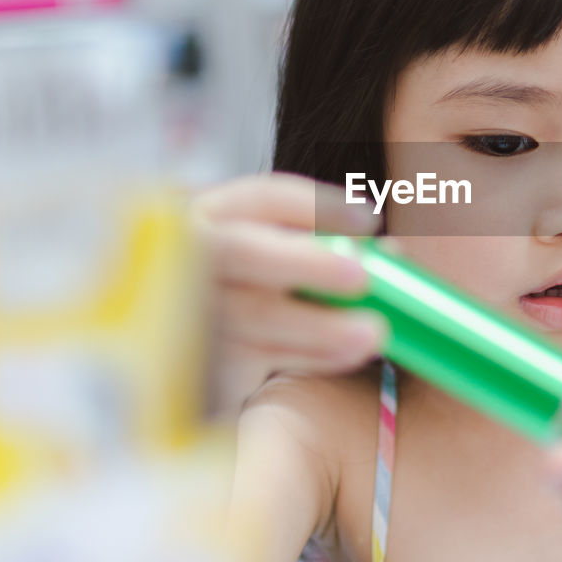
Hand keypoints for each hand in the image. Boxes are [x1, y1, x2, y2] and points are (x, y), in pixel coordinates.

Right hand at [190, 173, 389, 411]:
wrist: (174, 350)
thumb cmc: (236, 286)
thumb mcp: (263, 252)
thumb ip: (315, 245)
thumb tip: (387, 253)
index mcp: (203, 213)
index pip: (259, 198)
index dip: (316, 206)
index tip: (370, 219)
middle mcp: (180, 255)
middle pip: (240, 251)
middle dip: (307, 262)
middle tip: (363, 276)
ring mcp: (180, 311)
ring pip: (252, 316)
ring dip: (321, 325)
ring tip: (374, 333)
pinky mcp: (192, 364)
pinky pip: (258, 360)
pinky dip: (311, 356)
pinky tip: (349, 353)